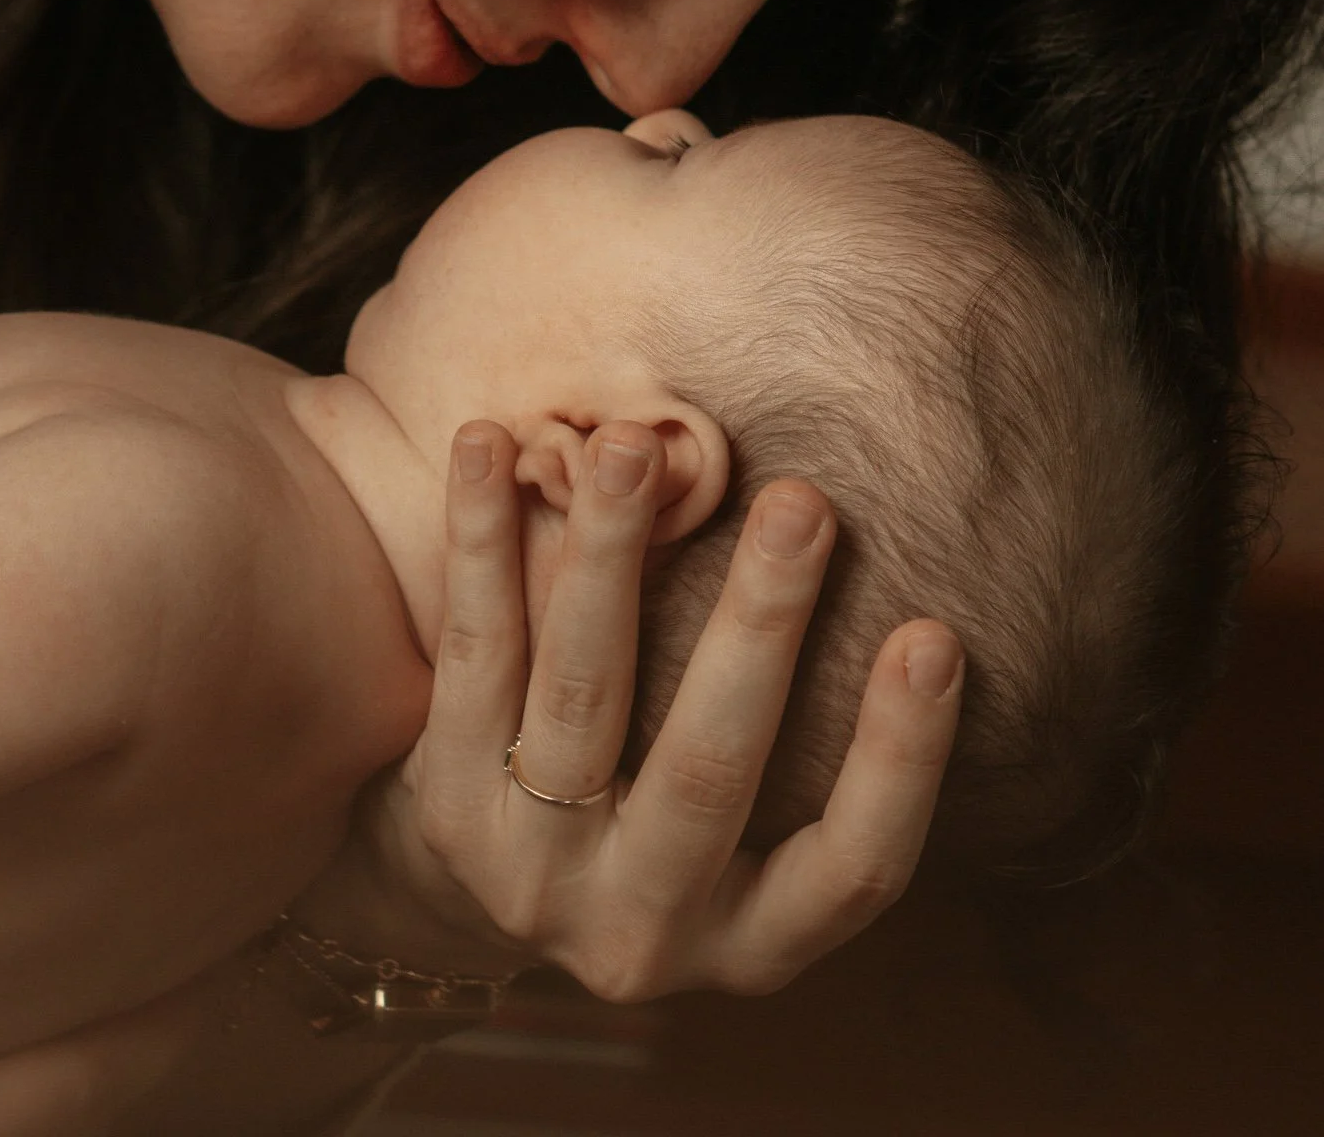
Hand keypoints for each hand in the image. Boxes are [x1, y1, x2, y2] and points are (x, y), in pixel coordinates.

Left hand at [379, 419, 962, 1002]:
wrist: (486, 884)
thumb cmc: (668, 810)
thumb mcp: (755, 824)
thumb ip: (813, 727)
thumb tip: (906, 571)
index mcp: (754, 942)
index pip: (854, 868)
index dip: (902, 758)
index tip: (937, 634)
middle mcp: (644, 931)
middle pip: (710, 770)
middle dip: (760, 625)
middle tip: (802, 502)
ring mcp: (535, 878)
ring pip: (584, 696)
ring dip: (611, 554)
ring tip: (634, 445)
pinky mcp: (447, 812)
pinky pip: (473, 655)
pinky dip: (481, 541)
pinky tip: (487, 444)